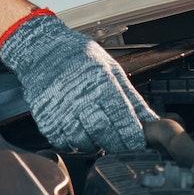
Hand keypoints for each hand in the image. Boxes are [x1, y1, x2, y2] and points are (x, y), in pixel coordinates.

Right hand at [0, 11, 154, 151]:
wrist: (41, 49)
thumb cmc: (80, 57)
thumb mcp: (111, 68)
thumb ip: (131, 97)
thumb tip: (152, 120)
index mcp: (101, 82)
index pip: (121, 118)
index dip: (132, 135)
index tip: (138, 144)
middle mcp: (80, 98)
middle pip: (104, 134)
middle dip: (116, 144)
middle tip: (121, 144)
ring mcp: (60, 110)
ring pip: (83, 143)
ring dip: (95, 145)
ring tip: (98, 134)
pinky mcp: (45, 119)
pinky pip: (63, 143)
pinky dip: (74, 143)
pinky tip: (79, 130)